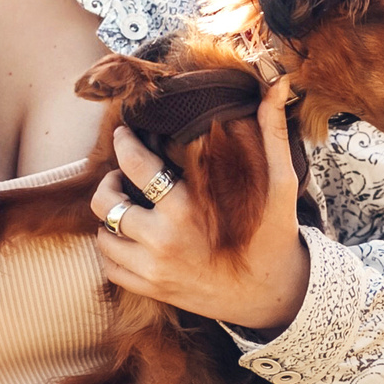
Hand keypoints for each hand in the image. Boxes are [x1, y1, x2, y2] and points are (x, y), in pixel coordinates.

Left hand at [92, 77, 310, 334]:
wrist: (274, 298)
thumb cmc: (275, 238)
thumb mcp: (281, 186)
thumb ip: (272, 134)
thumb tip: (276, 86)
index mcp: (188, 210)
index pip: (136, 165)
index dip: (124, 142)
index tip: (125, 134)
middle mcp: (163, 241)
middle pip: (106, 201)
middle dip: (110, 181)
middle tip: (123, 175)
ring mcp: (154, 270)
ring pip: (102, 235)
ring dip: (110, 216)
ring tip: (129, 205)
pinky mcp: (152, 290)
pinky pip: (110, 266)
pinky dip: (114, 249)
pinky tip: (133, 236)